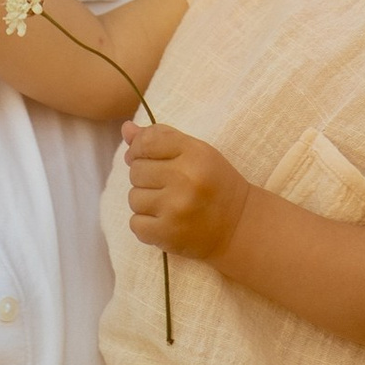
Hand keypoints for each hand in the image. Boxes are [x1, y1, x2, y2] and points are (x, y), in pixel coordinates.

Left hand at [121, 123, 247, 260]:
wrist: (239, 227)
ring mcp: (175, 209)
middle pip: (136, 170)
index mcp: (195, 155)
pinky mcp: (167, 235)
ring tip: (168, 204)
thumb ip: (162, 138)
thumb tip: (126, 129)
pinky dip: (146, 224)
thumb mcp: (197, 153)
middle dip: (146, 177)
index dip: (139, 148)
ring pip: (133, 198)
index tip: (148, 157)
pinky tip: (166, 221)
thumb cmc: (216, 184)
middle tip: (168, 185)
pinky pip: (135, 223)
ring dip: (146, 201)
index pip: (147, 141)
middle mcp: (185, 180)